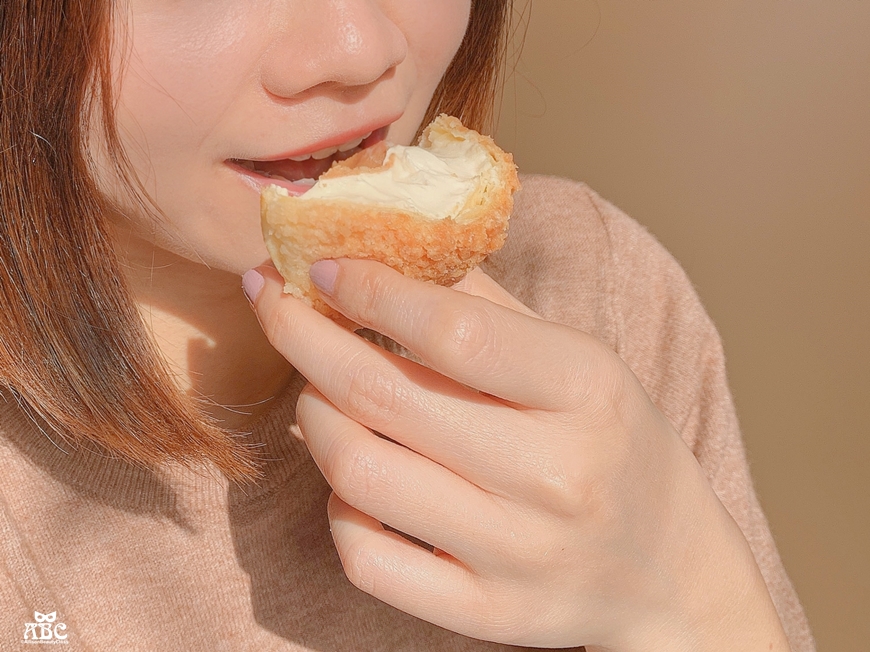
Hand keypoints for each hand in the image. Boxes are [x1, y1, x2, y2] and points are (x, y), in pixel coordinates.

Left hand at [243, 260, 790, 650]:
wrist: (671, 572)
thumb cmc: (617, 444)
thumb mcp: (582, 361)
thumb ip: (488, 306)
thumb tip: (386, 250)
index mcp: (586, 390)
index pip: (453, 330)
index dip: (370, 290)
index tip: (322, 265)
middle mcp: (552, 475)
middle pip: (384, 397)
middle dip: (304, 337)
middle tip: (273, 304)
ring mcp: (516, 553)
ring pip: (359, 474)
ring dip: (315, 417)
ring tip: (319, 390)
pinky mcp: (485, 613)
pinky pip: (365, 558)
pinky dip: (337, 506)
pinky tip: (352, 478)